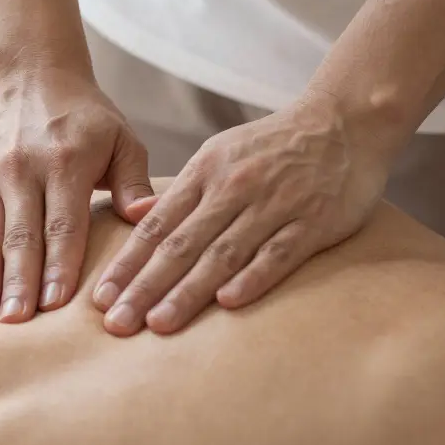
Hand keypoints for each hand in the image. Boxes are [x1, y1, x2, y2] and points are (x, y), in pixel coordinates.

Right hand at [0, 67, 152, 322]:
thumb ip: (135, 181)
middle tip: (16, 322)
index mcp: (64, 161)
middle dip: (17, 282)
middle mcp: (23, 170)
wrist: (29, 76)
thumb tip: (147, 218)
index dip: (59, 265)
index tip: (57, 304)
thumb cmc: (85, 117)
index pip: (63, 223)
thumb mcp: (120, 138)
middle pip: (20, 236)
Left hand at [92, 94, 391, 335]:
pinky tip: (227, 303)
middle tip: (116, 322)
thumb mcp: (219, 155)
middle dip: (144, 286)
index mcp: (205, 173)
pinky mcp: (312, 222)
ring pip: (222, 254)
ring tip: (158, 323)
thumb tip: (136, 219)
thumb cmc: (272, 147)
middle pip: (180, 245)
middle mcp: (233, 189)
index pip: (156, 226)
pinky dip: (252, 278)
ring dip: (188, 291)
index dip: (127, 263)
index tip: (101, 297)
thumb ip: (183, 192)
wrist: (343, 121)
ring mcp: (273, 205)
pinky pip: (278, 253)